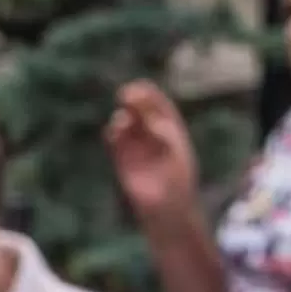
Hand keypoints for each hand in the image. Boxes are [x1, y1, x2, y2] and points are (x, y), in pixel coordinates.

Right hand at [104, 79, 198, 218]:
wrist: (167, 205)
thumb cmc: (177, 176)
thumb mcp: (173, 150)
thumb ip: (161, 134)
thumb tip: (147, 118)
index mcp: (170, 127)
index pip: (158, 103)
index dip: (149, 94)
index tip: (140, 86)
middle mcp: (151, 132)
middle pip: (139, 110)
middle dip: (133, 101)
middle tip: (126, 94)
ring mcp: (136, 144)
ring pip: (125, 123)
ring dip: (122, 118)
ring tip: (123, 120)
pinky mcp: (122, 159)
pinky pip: (114, 141)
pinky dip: (112, 134)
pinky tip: (113, 132)